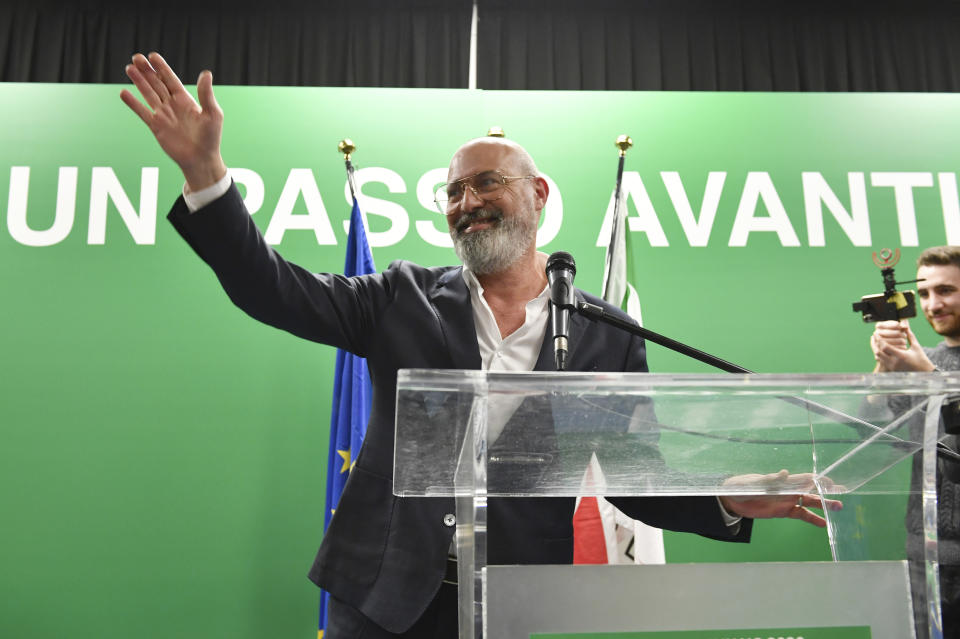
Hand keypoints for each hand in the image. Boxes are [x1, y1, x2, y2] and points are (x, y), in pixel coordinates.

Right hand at [120, 52, 227, 191]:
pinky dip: (133, 103)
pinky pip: (142, 112)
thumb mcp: (212, 114)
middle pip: (157, 83)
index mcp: (186, 100)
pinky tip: (124, 93)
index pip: (171, 79)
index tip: (153, 56)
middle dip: (147, 70)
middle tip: (136, 57)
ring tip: (129, 68)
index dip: (162, 68)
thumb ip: (206, 94)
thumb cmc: (210, 138)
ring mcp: (163, 115)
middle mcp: (173, 105)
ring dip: (139, 81)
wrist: (201, 160)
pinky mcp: (156, 127)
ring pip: (148, 94)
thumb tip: (206, 73)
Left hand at [718, 469, 842, 527]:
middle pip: (811, 489)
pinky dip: (812, 519)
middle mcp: (788, 490)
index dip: (818, 479)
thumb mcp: (754, 483)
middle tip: (843, 493)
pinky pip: (801, 515)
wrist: (732, 499)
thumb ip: (770, 480)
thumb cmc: (742, 486)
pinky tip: (823, 524)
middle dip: (826, 491)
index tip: (831, 481)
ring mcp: (787, 501)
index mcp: (783, 481)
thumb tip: (784, 473)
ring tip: (838, 508)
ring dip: (823, 506)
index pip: (804, 478)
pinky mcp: (783, 512)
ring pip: (809, 503)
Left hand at [870, 320, 934, 371]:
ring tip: (875, 341)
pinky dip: (879, 354)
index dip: (879, 339)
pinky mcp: (891, 369)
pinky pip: (881, 360)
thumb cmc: (921, 358)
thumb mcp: (915, 346)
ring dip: (876, 348)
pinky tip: (880, 347)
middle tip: (874, 336)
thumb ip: (909, 334)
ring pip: (878, 357)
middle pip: (878, 352)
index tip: (877, 333)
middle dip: (874, 343)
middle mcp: (894, 362)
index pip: (885, 347)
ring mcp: (892, 367)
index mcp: (901, 356)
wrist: (923, 372)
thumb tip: (905, 324)